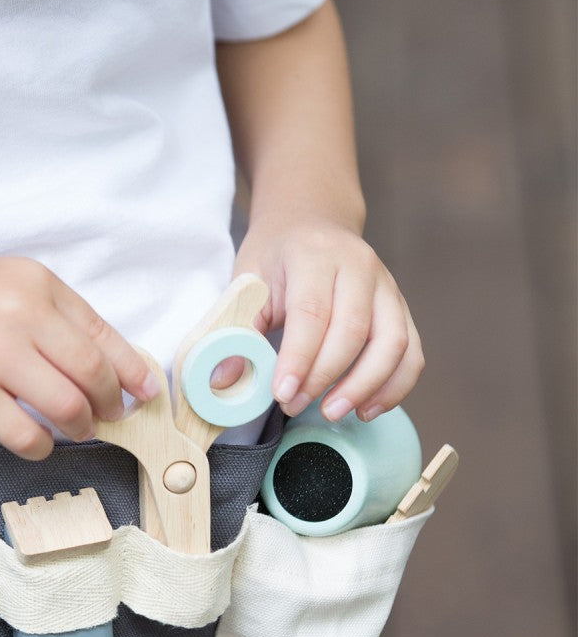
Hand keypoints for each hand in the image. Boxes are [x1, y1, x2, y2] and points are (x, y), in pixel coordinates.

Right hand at [0, 256, 157, 458]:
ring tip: (74, 430)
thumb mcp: (2, 284)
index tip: (146, 391)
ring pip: (68, 407)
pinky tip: (36, 445)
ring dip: (80, 427)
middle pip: (95, 374)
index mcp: (37, 284)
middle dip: (111, 404)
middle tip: (108, 416)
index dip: (133, 370)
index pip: (104, 334)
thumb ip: (48, 315)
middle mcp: (22, 314)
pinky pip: (24, 433)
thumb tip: (96, 361)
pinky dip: (40, 448)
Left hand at [231, 218, 423, 421]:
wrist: (310, 223)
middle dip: (324, 377)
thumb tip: (224, 380)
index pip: (312, 312)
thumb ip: (237, 329)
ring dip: (365, 386)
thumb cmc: (276, 257)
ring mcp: (386, 287)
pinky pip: (411, 352)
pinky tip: (368, 408)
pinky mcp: (400, 308)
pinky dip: (395, 386)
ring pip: (392, 343)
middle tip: (294, 405)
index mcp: (315, 255)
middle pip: (354, 330)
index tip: (282, 392)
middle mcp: (359, 267)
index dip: (299, 358)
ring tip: (332, 413)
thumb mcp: (247, 280)